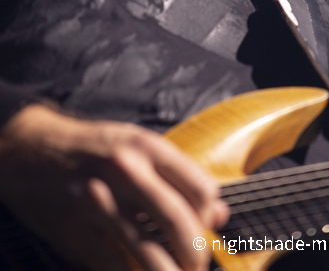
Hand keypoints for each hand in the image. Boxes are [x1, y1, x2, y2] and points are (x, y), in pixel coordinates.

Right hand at [0, 104, 227, 270]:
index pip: (199, 187)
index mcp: (145, 147)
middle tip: (197, 263)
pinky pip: (115, 267)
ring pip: (149, 252)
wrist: (32, 150)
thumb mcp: (136, 146)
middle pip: (178, 221)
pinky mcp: (74, 232)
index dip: (209, 214)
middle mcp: (123, 172)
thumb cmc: (93, 148)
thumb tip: (220, 213)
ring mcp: (96, 203)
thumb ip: (177, 175)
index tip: (208, 226)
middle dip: (196, 252)